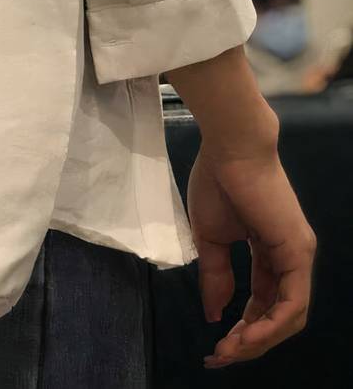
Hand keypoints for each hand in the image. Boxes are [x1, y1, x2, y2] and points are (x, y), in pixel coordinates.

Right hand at [188, 145, 315, 368]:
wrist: (230, 150)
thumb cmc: (218, 183)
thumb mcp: (210, 237)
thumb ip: (216, 275)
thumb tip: (215, 313)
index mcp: (269, 252)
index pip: (262, 301)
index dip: (241, 327)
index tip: (215, 345)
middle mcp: (290, 259)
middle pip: (278, 315)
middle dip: (249, 342)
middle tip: (219, 357)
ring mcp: (298, 256)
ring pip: (289, 316)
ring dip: (259, 340)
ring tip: (228, 351)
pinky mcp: (298, 252)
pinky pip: (292, 301)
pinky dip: (270, 324)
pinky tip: (246, 336)